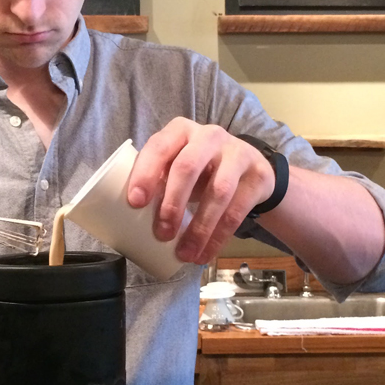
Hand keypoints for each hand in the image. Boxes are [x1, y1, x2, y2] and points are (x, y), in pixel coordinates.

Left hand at [127, 119, 274, 263]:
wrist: (250, 168)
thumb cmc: (200, 170)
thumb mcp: (178, 166)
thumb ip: (158, 181)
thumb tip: (126, 220)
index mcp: (180, 131)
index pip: (159, 147)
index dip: (145, 173)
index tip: (135, 203)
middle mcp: (209, 136)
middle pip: (188, 167)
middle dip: (173, 203)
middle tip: (162, 234)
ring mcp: (237, 153)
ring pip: (218, 192)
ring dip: (199, 228)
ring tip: (185, 254)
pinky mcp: (258, 175)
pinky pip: (237, 210)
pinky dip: (219, 237)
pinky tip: (206, 253)